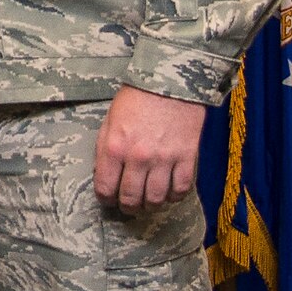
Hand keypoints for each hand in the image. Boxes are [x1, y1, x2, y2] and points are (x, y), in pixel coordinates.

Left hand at [95, 84, 204, 213]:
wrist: (169, 83)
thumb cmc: (135, 100)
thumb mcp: (109, 121)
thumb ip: (105, 149)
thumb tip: (104, 174)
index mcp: (113, 147)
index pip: (105, 187)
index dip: (105, 198)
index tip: (108, 199)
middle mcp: (138, 157)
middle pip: (132, 199)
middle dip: (127, 207)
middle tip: (128, 207)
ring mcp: (164, 159)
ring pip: (157, 199)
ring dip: (151, 206)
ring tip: (148, 203)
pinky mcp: (187, 158)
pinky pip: (181, 190)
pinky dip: (175, 197)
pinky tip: (169, 194)